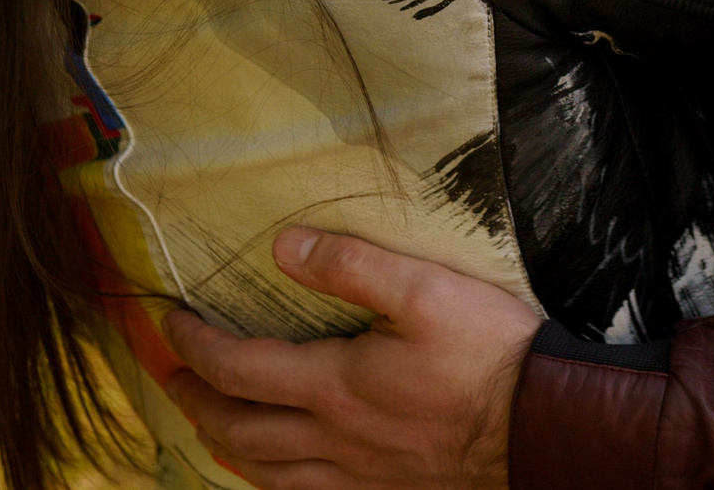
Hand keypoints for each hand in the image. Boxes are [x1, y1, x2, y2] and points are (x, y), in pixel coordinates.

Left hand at [164, 228, 541, 489]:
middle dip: (195, 401)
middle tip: (173, 377)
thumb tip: (282, 247)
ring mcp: (357, 476)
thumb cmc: (489, 354)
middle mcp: (333, 439)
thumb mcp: (424, 290)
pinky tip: (274, 473)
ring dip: (224, 445)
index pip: (239, 368)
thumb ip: (351, 266)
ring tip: (209, 423)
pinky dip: (270, 483)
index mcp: (335, 386)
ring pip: (264, 472)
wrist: (543, 425)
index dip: (194, 346)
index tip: (171, 323)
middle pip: (238, 428)